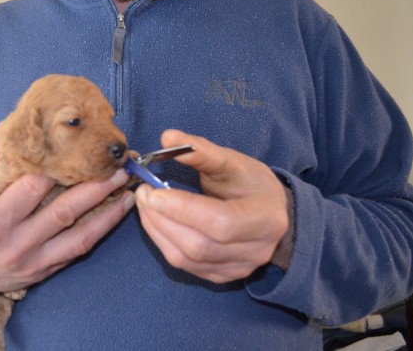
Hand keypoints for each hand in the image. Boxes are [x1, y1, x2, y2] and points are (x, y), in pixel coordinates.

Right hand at [0, 140, 134, 294]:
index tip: (78, 151)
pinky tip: (117, 212)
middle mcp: (17, 242)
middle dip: (94, 186)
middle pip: (63, 210)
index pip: (32, 187)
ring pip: (79, 234)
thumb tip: (7, 138)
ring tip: (127, 189)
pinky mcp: (46, 270)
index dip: (58, 168)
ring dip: (108, 211)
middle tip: (117, 168)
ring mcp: (34, 259)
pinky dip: (101, 229)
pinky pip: (79, 249)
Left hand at [136, 130, 288, 283]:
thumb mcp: (232, 161)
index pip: (221, 222)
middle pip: (199, 245)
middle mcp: (255, 250)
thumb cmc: (251, 184)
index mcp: (265, 218)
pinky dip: (163, 242)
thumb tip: (168, 136)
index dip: (183, 210)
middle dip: (163, 219)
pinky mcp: (221, 276)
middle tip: (143, 194)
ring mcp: (238, 268)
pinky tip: (155, 221)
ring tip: (145, 205)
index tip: (153, 192)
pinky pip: (184, 265)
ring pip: (187, 258)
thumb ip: (200, 150)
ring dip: (157, 230)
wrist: (269, 211)